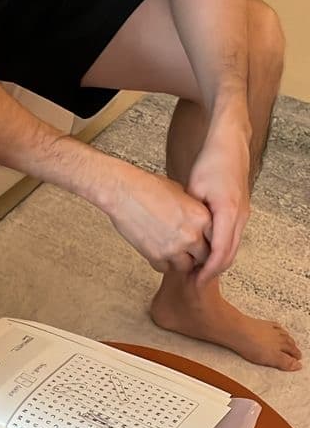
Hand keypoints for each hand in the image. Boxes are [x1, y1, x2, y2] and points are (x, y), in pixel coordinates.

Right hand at [107, 163, 212, 273]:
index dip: (209, 243)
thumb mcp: (182, 195)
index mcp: (202, 217)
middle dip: (196, 255)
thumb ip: (194, 214)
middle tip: (188, 251)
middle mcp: (191, 235)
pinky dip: (163, 263)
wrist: (124, 192)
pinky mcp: (156, 256)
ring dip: (180, 261)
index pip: (216, 240)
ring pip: (185, 267)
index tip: (204, 244)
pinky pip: (166, 269)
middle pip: (204, 257)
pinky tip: (158, 250)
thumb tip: (198, 225)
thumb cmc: (149, 188)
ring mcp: (174, 248)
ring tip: (172, 250)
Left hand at [188, 126, 250, 282]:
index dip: (207, 271)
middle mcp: (240, 216)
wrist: (231, 144)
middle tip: (193, 283)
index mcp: (228, 212)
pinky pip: (232, 238)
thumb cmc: (211, 162)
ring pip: (232, 248)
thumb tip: (182, 239)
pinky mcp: (241, 211)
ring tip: (197, 272)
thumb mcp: (194, 189)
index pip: (219, 252)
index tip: (194, 281)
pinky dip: (220, 250)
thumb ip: (191, 215)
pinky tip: (204, 253)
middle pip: (229, 255)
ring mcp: (243, 214)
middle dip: (212, 273)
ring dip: (216, 263)